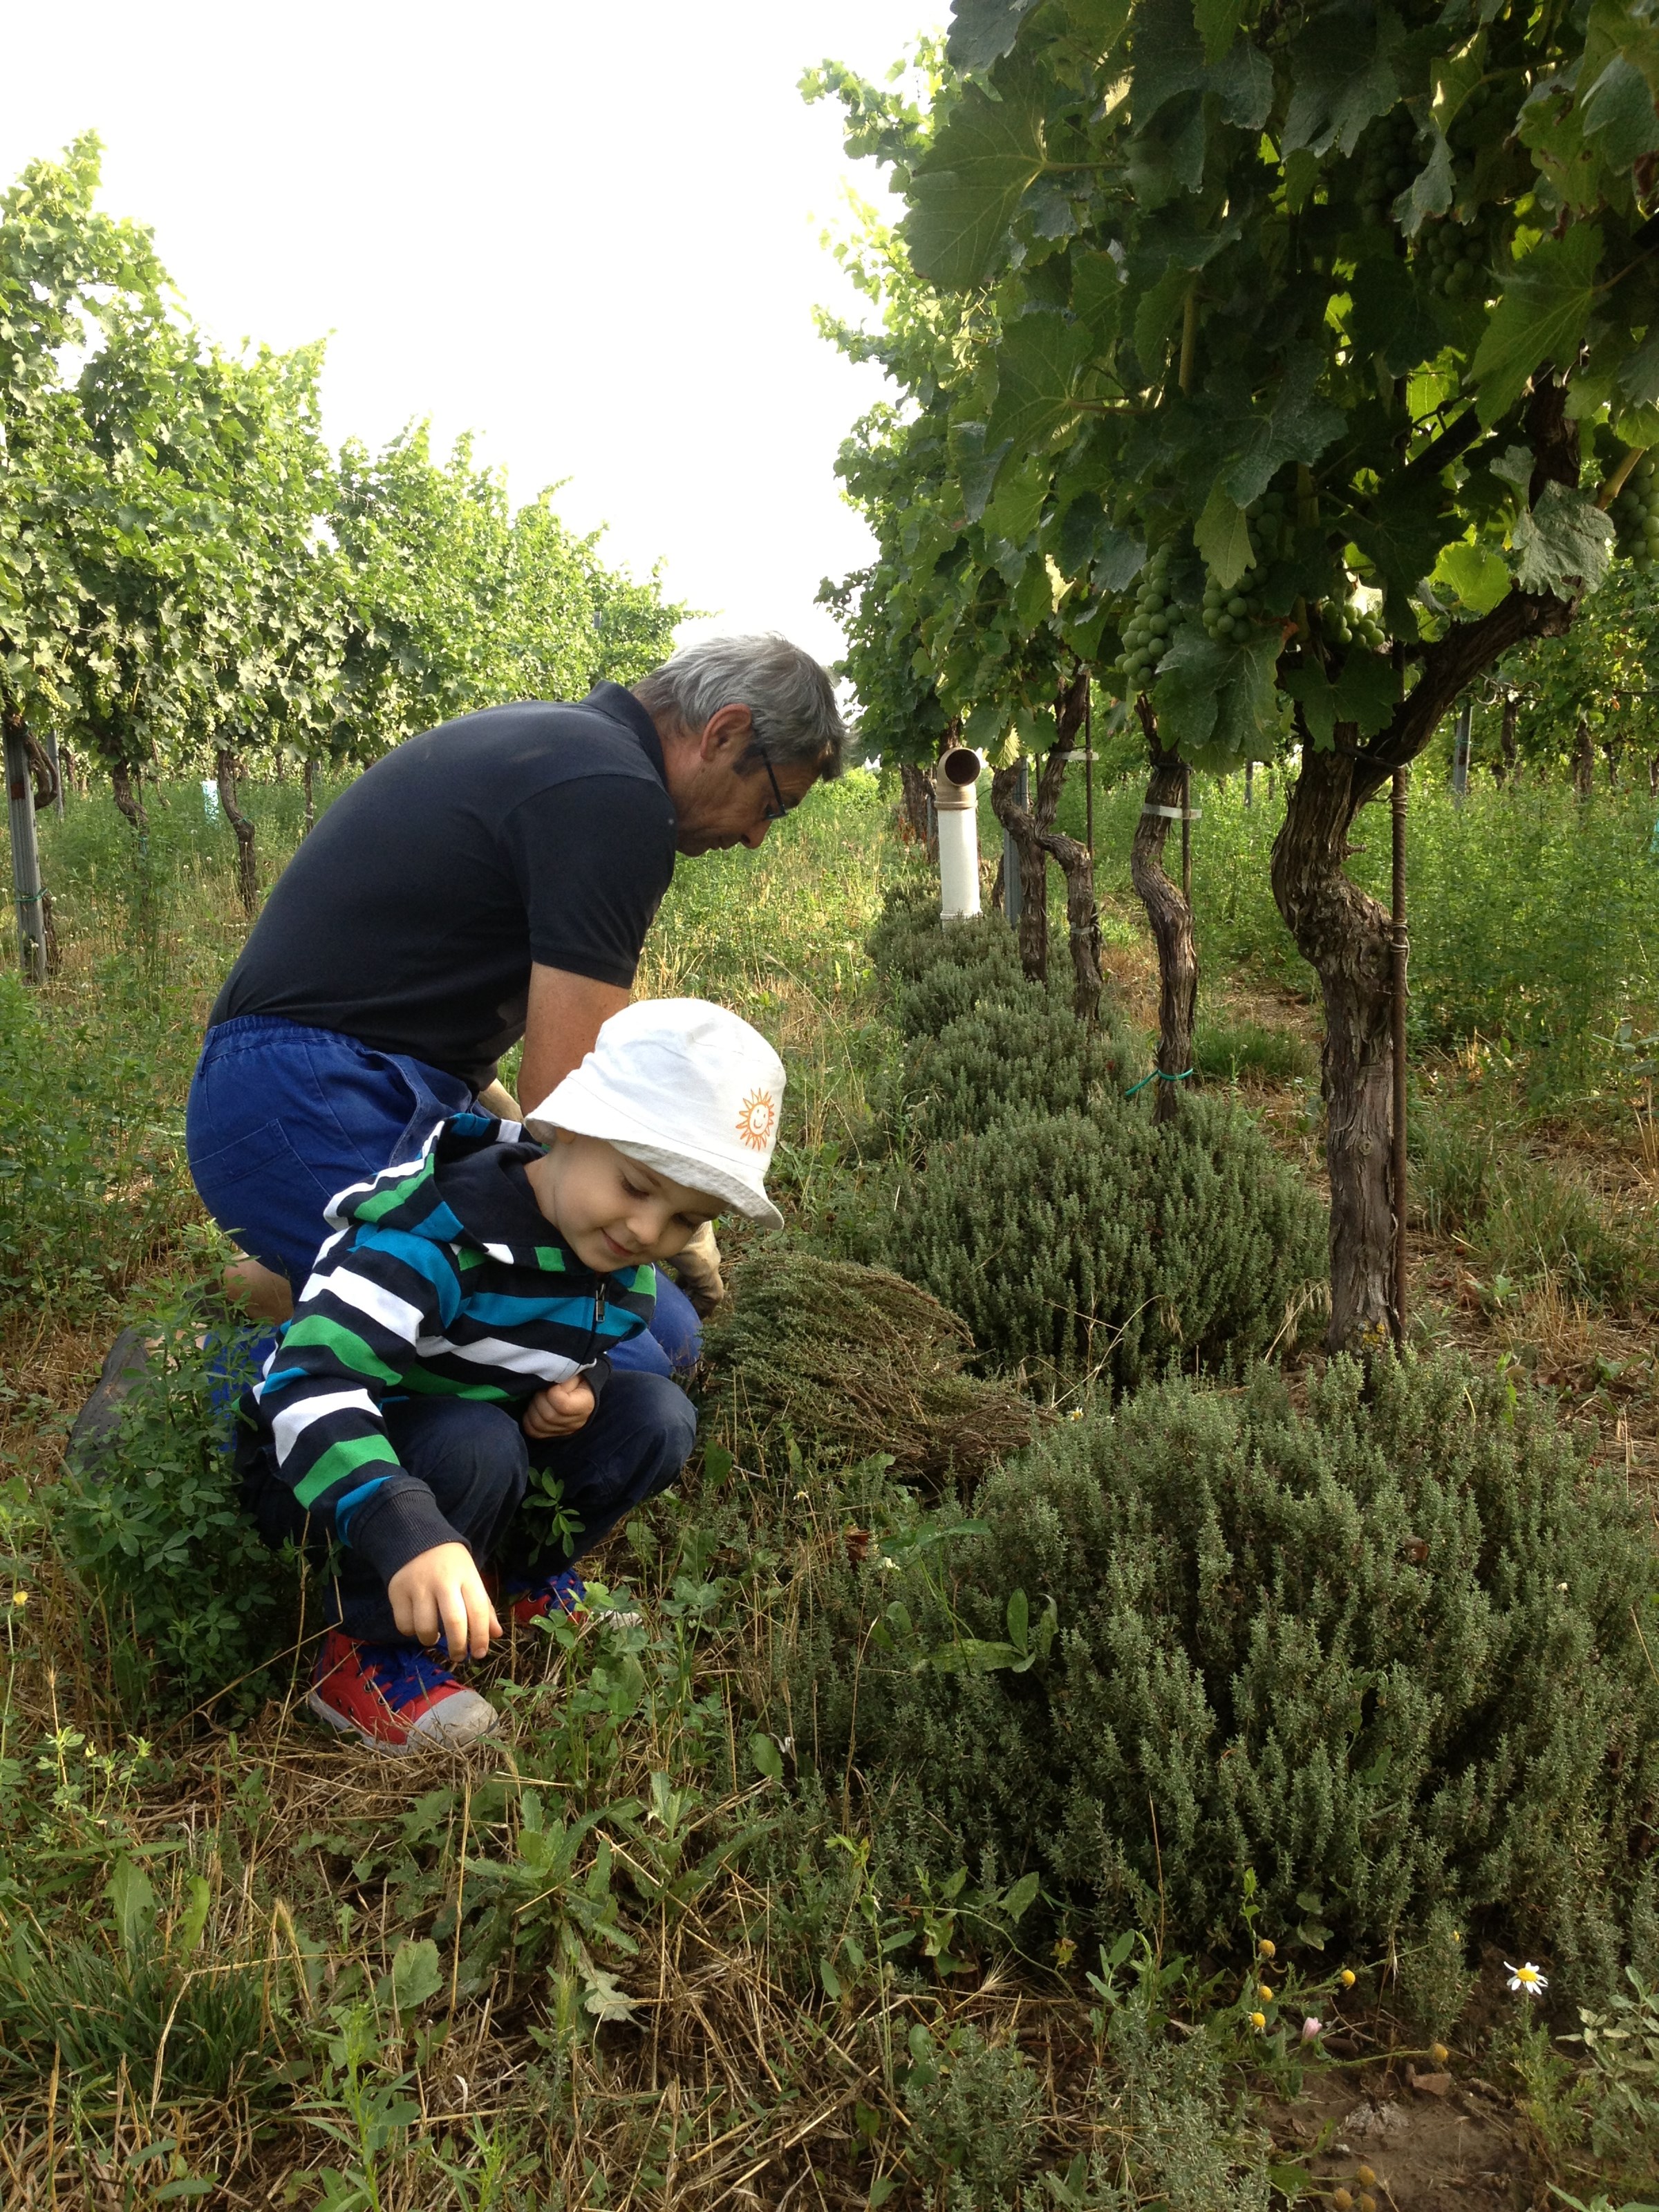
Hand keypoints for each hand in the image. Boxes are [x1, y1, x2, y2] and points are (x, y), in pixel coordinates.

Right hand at [387, 1543, 501, 1659]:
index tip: (479, 1654)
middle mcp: (443, 1580)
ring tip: (435, 1638)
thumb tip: (495, 1635)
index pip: (478, 1610)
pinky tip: (417, 1626)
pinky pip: (404, 1624)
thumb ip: (483, 1606)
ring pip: (425, 1627)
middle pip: (454, 1621)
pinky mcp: (397, 1591)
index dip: (480, 1636)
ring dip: (431, 1641)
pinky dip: (411, 1632)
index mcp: (466, 1576)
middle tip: (458, 1657)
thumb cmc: (450, 1564)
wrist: (417, 1539)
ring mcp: (418, 1585)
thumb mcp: (471, 1578)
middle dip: (458, 1646)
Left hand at [522, 1375, 595, 1439]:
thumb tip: (549, 1378)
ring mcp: (564, 1431)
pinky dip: (528, 1419)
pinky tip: (533, 1408)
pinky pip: (533, 1431)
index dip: (553, 1391)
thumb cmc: (577, 1377)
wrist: (581, 1389)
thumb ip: (565, 1374)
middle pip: (548, 1416)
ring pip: (538, 1424)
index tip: (555, 1383)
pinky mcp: (552, 1434)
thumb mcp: (576, 1371)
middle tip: (542, 1388)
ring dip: (532, 1407)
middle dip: (539, 1398)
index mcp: (585, 1405)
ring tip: (537, 1396)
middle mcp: (576, 1423)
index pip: (562, 1405)